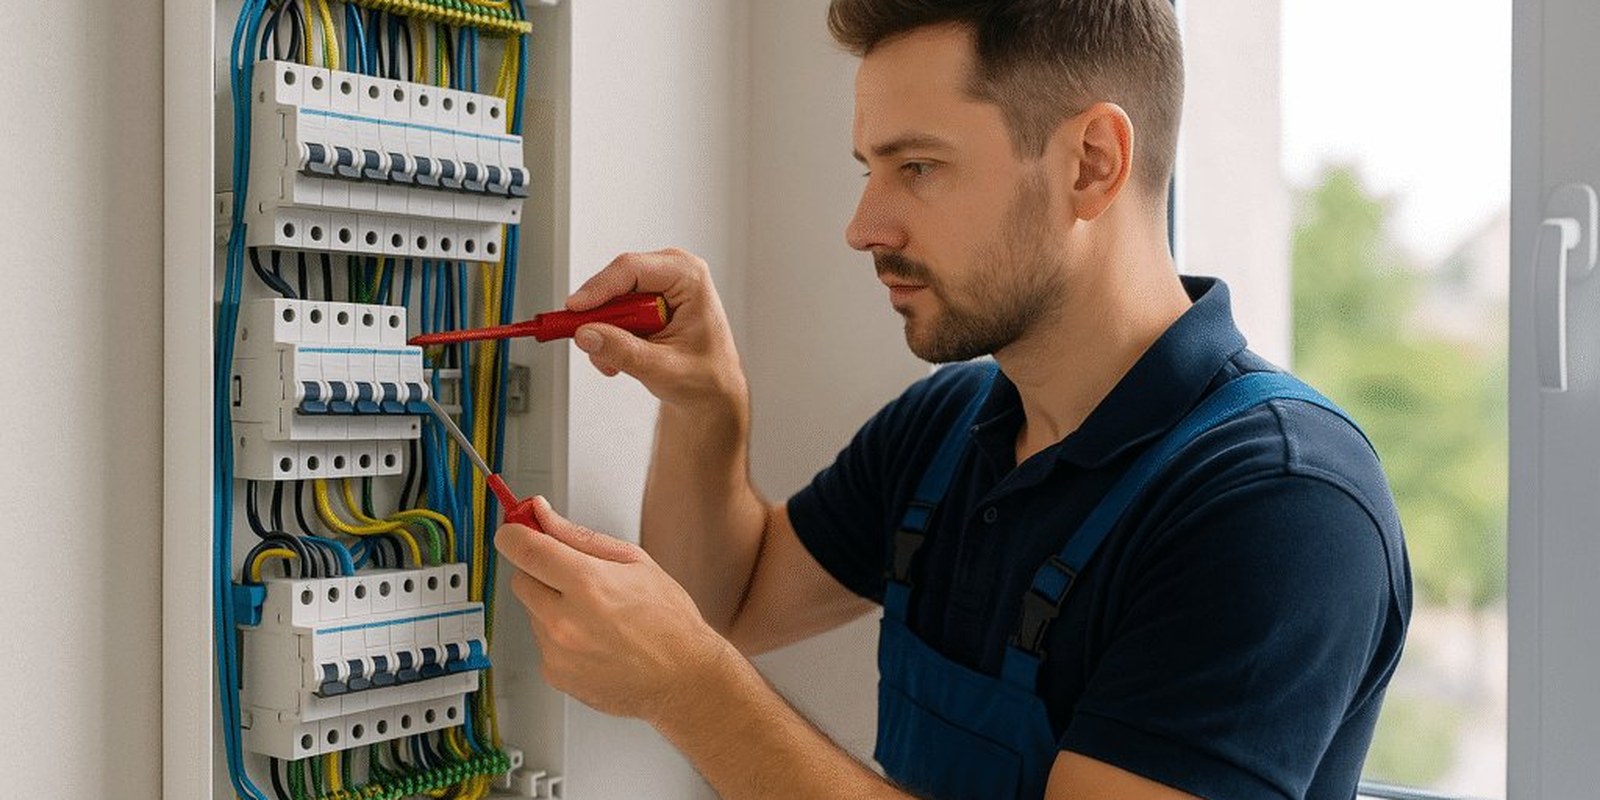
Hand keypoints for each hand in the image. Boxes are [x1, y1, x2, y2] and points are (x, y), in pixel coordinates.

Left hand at [495, 497, 734, 721]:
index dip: (514, 534)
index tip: (516, 531)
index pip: (523, 548)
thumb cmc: (669, 621)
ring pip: (532, 612)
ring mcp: (557, 651)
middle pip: (521, 579)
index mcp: (587, 584)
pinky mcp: (555, 674)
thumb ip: (578, 536)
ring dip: (553, 607)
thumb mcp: (633, 562)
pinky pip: (542, 642)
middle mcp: (565, 620)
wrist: (684, 678)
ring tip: (596, 616)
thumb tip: (543, 515)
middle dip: (541, 572)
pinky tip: (594, 639)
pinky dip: (560, 637)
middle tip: (576, 578)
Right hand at [568, 248, 745, 407]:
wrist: (712, 391)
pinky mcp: (645, 300)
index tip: (575, 310)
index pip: (632, 269)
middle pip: (616, 282)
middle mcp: (673, 273)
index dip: (598, 288)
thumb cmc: (706, 376)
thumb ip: (623, 351)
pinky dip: (608, 336)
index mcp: (689, 277)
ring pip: (609, 299)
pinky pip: (611, 311)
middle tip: (591, 343)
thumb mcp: (664, 368)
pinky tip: (621, 357)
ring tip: (616, 362)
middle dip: (600, 317)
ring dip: (605, 332)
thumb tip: (588, 335)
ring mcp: (658, 285)